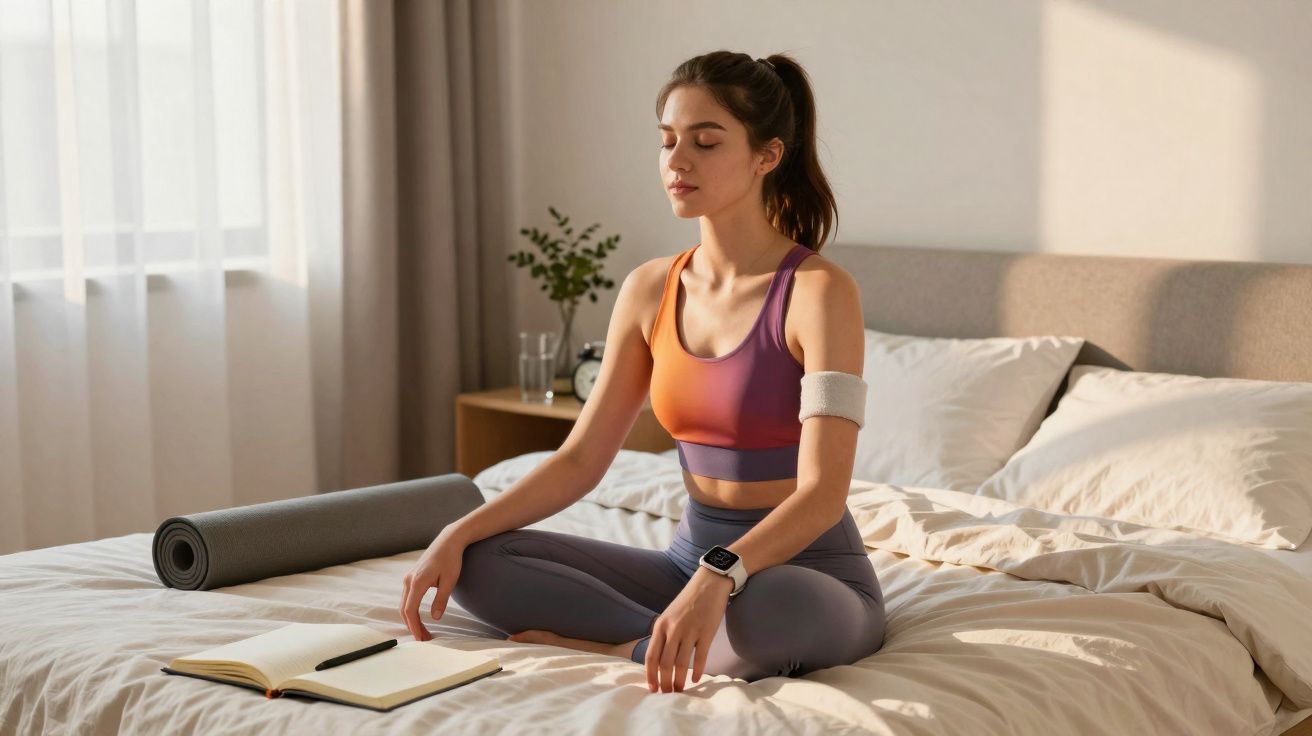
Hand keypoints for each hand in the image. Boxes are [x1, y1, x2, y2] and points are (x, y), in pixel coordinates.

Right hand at [400, 526, 467, 641]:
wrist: (448, 541)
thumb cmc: (451, 559)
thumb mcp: (450, 581)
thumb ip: (441, 600)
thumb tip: (435, 618)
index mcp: (417, 581)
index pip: (410, 610)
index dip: (414, 626)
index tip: (421, 639)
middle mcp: (409, 580)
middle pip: (404, 610)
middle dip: (412, 627)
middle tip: (424, 640)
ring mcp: (408, 578)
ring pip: (404, 605)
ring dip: (411, 620)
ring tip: (423, 632)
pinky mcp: (411, 577)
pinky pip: (407, 598)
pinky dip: (411, 611)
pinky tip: (419, 619)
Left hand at [645, 568, 733, 692]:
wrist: (709, 583)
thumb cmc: (688, 600)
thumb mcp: (669, 615)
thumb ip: (663, 635)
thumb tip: (658, 660)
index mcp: (660, 625)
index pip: (651, 655)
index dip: (650, 674)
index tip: (652, 688)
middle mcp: (673, 629)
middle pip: (665, 663)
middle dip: (665, 682)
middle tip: (667, 694)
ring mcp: (690, 630)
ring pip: (681, 663)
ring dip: (680, 680)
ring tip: (680, 691)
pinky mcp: (706, 632)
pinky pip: (700, 656)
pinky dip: (697, 670)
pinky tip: (696, 679)